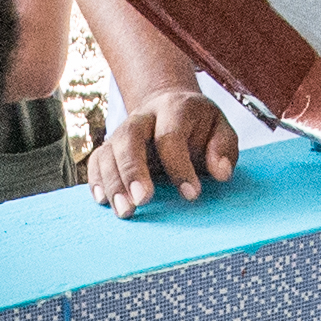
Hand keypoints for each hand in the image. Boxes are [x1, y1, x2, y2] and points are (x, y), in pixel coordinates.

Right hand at [85, 86, 238, 215]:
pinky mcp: (111, 147)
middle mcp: (143, 117)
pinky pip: (96, 161)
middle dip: (134, 171)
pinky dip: (96, 181)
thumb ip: (224, 149)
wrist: (170, 108)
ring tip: (125, 211)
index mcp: (174, 109)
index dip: (180, 166)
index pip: (170, 136)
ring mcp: (123, 131)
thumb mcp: (220, 131)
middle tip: (143, 201)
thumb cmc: (199, 128)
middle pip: (129, 137)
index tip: (192, 195)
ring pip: (109, 151)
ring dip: (113, 183)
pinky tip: (103, 201)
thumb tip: (221, 173)